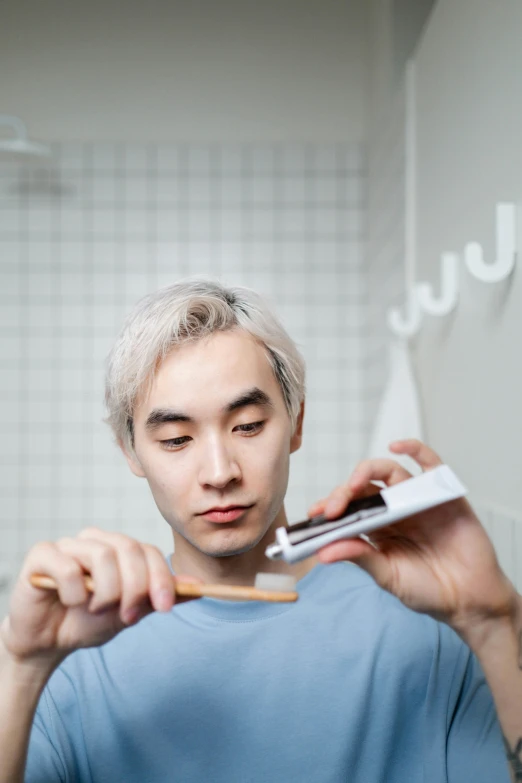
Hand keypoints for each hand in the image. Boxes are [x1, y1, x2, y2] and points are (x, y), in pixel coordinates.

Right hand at [1, 527, 198, 669]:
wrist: (48, 642)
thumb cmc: (88, 622)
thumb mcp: (132, 612)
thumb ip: (162, 598)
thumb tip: (200, 587)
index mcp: (119, 549)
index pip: (148, 551)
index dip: (161, 578)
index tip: (165, 607)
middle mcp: (95, 541)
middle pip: (129, 549)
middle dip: (136, 588)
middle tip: (129, 617)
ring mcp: (68, 545)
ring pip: (102, 557)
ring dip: (107, 593)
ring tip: (98, 610)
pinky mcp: (42, 555)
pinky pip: (68, 567)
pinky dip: (75, 592)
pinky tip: (71, 603)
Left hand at [309, 440, 516, 642]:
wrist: (468, 601)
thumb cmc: (428, 590)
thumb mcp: (387, 576)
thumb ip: (360, 557)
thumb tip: (324, 551)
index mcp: (377, 527)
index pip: (348, 507)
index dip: (330, 506)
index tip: (314, 514)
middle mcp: (394, 509)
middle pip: (363, 486)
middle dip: (343, 492)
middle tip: (333, 508)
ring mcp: (417, 499)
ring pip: (389, 471)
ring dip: (367, 471)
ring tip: (354, 485)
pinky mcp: (443, 494)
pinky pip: (429, 463)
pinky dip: (414, 449)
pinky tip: (397, 447)